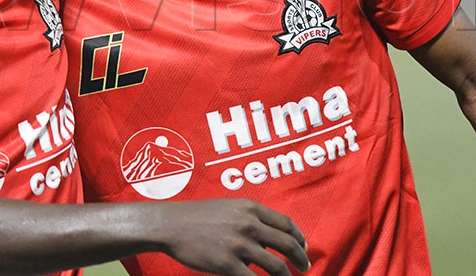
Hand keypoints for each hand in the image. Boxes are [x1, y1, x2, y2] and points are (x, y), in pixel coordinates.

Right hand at [158, 198, 309, 275]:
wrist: (171, 224)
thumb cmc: (197, 216)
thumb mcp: (228, 208)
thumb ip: (250, 218)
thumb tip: (269, 238)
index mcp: (250, 208)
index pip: (286, 224)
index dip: (299, 238)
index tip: (303, 248)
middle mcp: (248, 224)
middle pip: (287, 244)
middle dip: (300, 259)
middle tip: (304, 267)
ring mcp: (238, 245)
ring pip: (276, 266)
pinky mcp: (227, 264)